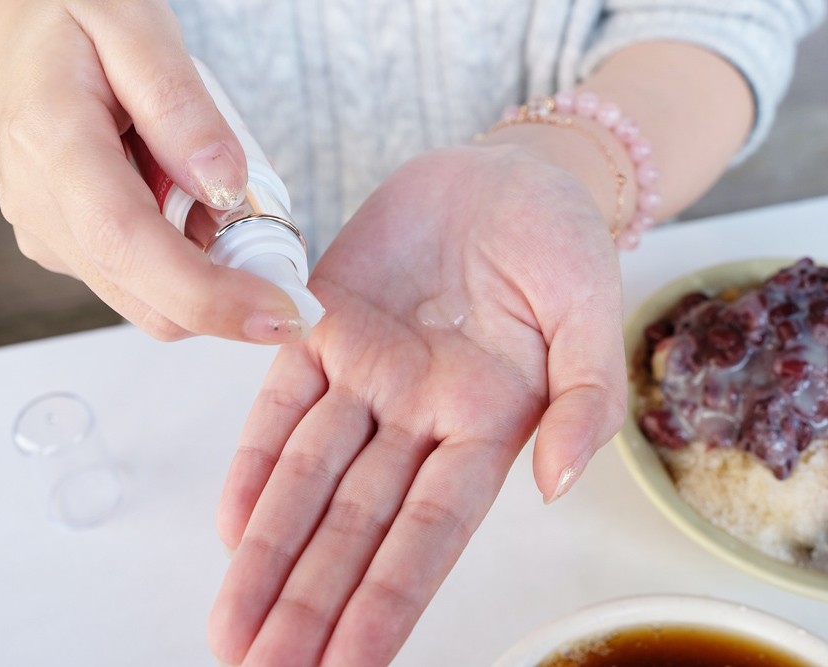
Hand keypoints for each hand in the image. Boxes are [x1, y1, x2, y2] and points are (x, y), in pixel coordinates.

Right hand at [0, 0, 304, 342]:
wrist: (0, 49)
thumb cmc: (64, 25)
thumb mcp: (131, 24)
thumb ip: (179, 104)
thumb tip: (225, 184)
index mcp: (53, 143)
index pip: (128, 243)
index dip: (209, 294)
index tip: (280, 311)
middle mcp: (42, 206)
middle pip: (148, 297)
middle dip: (231, 292)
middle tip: (272, 230)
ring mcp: (50, 238)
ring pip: (152, 299)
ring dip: (209, 269)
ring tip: (209, 188)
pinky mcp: (67, 254)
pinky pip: (142, 282)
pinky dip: (186, 260)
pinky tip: (180, 199)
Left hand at [209, 145, 627, 664]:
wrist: (508, 175)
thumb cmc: (563, 245)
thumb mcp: (594, 316)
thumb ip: (586, 401)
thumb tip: (558, 483)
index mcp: (488, 426)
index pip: (430, 532)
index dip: (387, 600)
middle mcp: (419, 416)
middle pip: (355, 524)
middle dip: (309, 598)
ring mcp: (367, 375)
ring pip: (308, 476)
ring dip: (269, 550)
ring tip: (232, 625)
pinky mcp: (323, 325)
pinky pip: (281, 401)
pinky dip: (256, 460)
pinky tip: (233, 526)